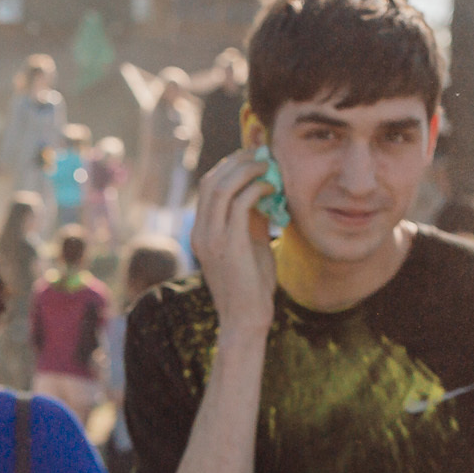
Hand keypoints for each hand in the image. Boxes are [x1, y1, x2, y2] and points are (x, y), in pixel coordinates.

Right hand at [190, 148, 278, 332]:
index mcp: (202, 232)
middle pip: (212, 181)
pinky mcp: (228, 244)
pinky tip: (272, 188)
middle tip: (263, 153)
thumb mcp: (251, 245)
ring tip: (268, 165)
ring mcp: (211, 238)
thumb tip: (265, 191)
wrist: (245, 319)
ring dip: (247, 169)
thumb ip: (253, 219)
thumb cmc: (251, 286)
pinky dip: (256, 188)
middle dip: (237, 161)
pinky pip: (240, 203)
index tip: (254, 156)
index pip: (209, 187)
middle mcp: (201, 232)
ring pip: (222, 187)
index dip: (230, 166)